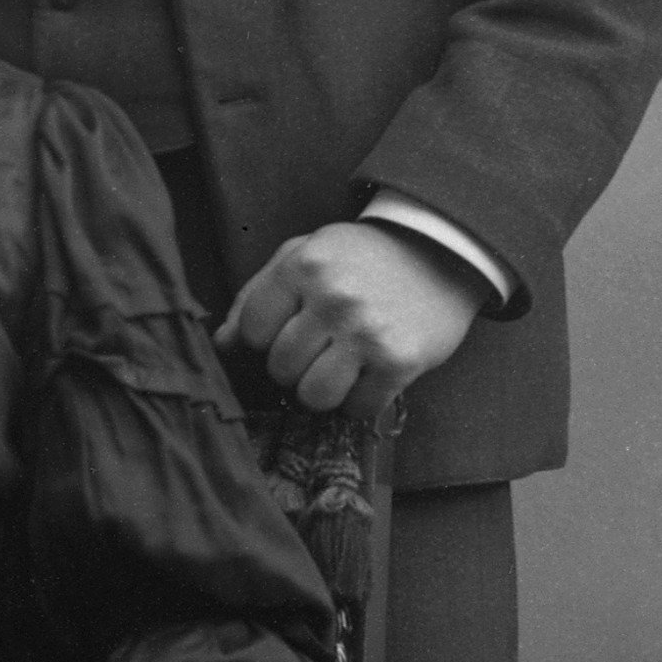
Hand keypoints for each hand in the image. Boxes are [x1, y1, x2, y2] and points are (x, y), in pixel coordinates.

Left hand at [223, 220, 483, 411]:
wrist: (441, 252)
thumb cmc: (360, 259)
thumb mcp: (303, 255)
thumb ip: (256, 296)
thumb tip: (221, 345)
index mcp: (303, 266)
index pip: (253, 332)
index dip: (268, 338)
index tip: (292, 329)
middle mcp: (333, 298)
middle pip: (281, 368)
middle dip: (296, 366)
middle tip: (322, 348)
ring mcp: (368, 331)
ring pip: (313, 396)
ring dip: (324, 391)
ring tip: (341, 367)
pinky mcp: (400, 360)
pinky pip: (360, 408)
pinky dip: (363, 400)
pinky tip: (372, 373)